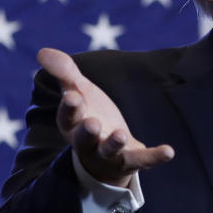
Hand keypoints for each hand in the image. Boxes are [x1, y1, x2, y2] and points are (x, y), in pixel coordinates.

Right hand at [37, 48, 173, 186]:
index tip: (73, 96)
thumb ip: (65, 73)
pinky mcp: (130, 160)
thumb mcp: (79, 93)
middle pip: (84, 139)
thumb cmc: (88, 116)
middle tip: (92, 123)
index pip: (67, 117)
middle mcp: (87, 143)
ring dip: (114, 143)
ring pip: (109, 151)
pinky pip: (143, 160)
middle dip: (87, 131)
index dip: (69, 108)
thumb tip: (42, 52)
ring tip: (121, 134)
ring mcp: (109, 154)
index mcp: (72, 125)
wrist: (104, 155)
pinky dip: (155, 157)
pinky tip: (169, 151)